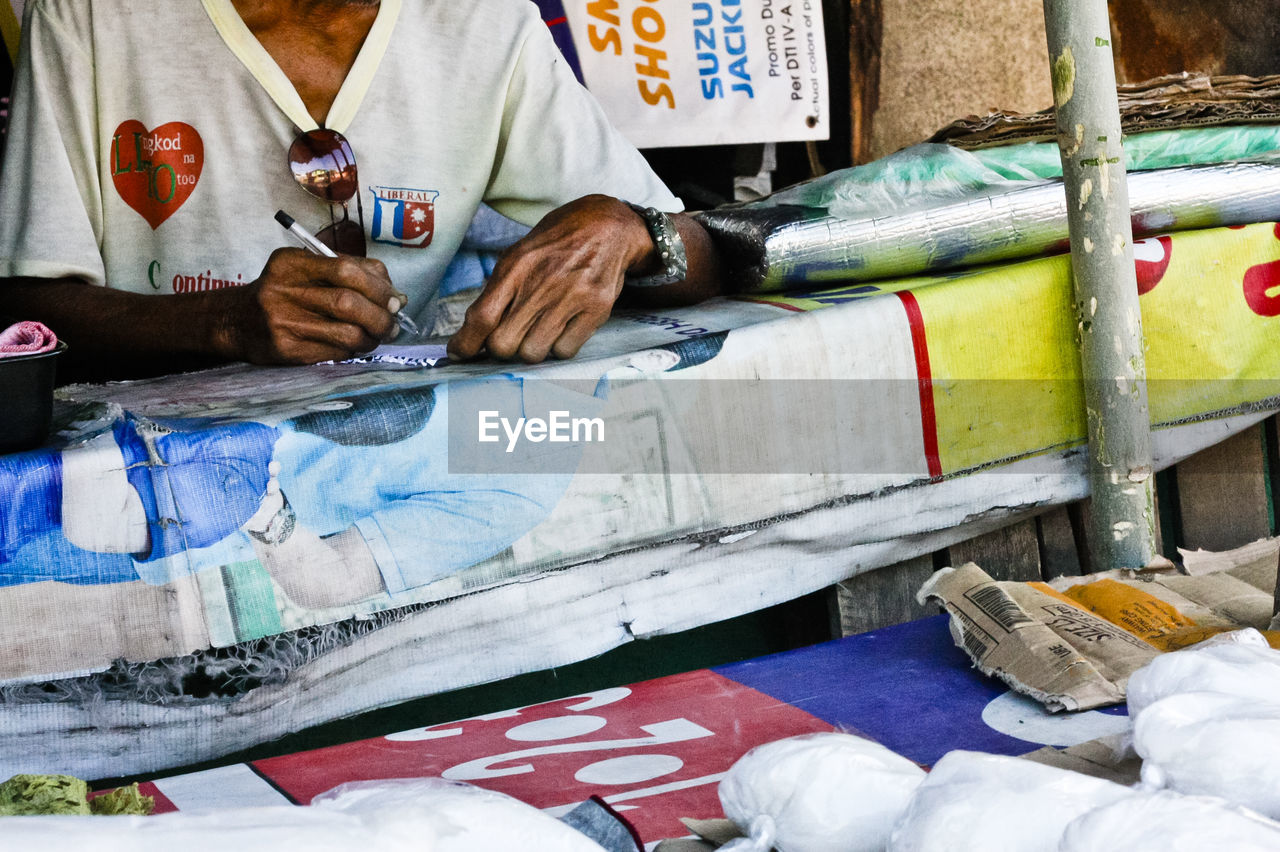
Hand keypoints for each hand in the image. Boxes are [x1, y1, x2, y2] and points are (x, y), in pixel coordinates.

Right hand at [219, 248, 398, 364]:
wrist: (235, 321)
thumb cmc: (282, 292)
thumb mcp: (306, 269)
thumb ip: (350, 272)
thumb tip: (397, 296)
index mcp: (292, 263)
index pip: (346, 269)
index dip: (379, 287)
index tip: (395, 300)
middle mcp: (285, 291)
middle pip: (348, 303)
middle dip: (381, 316)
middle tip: (393, 324)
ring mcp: (284, 322)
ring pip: (346, 333)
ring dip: (372, 337)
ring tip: (377, 336)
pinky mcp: (287, 350)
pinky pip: (334, 352)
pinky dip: (353, 349)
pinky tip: (355, 346)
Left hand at [447, 195, 651, 362]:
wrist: (607, 227)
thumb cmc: (557, 243)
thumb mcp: (520, 254)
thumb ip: (498, 289)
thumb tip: (472, 330)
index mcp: (517, 266)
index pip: (482, 317)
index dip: (466, 342)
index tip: (459, 353)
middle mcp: (542, 283)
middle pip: (504, 344)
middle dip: (501, 348)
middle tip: (509, 337)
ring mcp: (571, 298)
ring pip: (533, 353)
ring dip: (531, 349)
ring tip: (538, 331)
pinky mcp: (595, 310)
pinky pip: (565, 352)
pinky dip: (559, 348)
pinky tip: (561, 330)